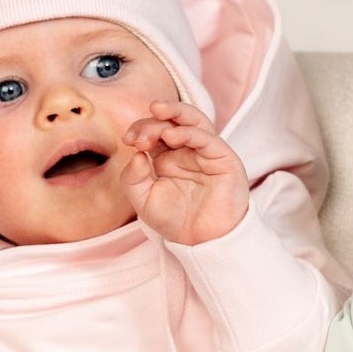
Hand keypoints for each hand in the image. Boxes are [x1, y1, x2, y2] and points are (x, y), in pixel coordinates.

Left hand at [121, 100, 249, 246]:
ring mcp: (206, 152)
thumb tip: (135, 154)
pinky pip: (208, 138)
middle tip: (138, 135)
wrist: (202, 241)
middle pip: (171, 121)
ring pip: (194, 120)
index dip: (140, 129)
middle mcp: (186, 150)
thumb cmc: (175, 220)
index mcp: (166, 156)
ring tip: (158, 110)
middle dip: (152, 122)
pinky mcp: (224, 158)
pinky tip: (172, 134)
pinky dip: (190, 132)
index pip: (153, 131)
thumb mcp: (143, 200)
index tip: (128, 140)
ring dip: (176, 111)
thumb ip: (133, 178)